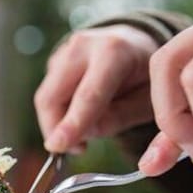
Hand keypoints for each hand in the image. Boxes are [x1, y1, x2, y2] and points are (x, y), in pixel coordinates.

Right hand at [35, 25, 157, 152]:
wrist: (136, 43)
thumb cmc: (145, 77)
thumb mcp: (146, 101)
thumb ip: (118, 118)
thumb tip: (82, 135)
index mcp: (114, 52)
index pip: (88, 95)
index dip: (72, 123)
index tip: (57, 147)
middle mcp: (83, 46)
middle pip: (52, 95)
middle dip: (55, 129)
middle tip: (78, 149)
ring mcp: (64, 50)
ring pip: (45, 97)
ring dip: (56, 124)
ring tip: (82, 136)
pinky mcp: (54, 59)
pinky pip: (48, 94)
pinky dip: (58, 113)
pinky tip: (80, 115)